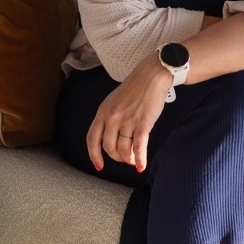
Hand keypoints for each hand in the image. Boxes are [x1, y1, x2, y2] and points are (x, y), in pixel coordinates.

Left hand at [86, 54, 172, 172]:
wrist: (151, 76)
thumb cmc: (135, 89)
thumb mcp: (114, 101)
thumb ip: (109, 119)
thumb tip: (112, 141)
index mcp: (103, 111)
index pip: (92, 139)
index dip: (94, 155)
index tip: (99, 165)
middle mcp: (112, 117)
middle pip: (109, 148)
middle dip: (117, 157)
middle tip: (125, 159)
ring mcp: (127, 120)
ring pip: (124, 149)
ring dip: (129, 159)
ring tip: (134, 160)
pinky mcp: (142, 123)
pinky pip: (138, 147)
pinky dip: (140, 159)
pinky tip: (141, 167)